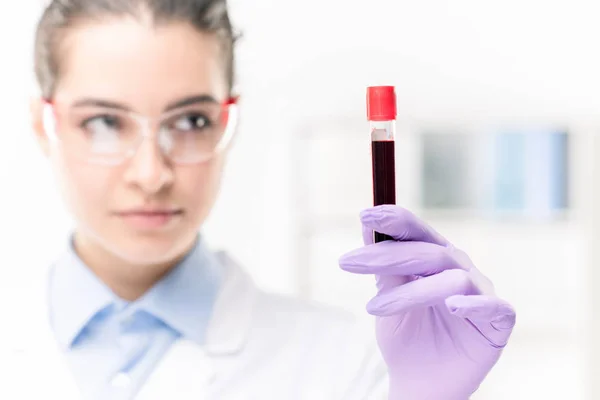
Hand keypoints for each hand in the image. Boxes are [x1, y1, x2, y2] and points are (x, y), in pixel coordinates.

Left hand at [339, 205, 515, 399]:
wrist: (420, 384)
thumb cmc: (406, 337)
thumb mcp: (387, 300)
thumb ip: (383, 268)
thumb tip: (368, 225)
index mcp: (434, 258)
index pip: (416, 231)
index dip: (394, 220)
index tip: (365, 214)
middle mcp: (460, 269)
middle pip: (430, 252)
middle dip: (387, 255)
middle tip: (349, 263)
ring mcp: (481, 294)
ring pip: (453, 279)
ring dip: (412, 291)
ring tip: (374, 308)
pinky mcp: (498, 323)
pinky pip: (493, 307)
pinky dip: (474, 305)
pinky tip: (453, 307)